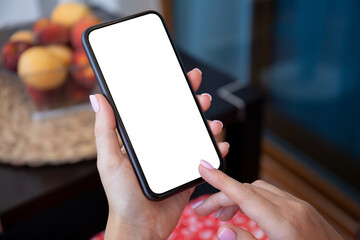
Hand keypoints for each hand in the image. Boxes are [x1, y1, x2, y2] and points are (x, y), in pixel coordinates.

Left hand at [90, 68, 229, 238]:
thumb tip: (98, 99)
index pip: (157, 110)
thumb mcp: (109, 160)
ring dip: (207, 125)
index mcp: (143, 140)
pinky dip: (215, 151)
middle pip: (179, 119)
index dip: (170, 92)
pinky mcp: (187, 174)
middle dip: (192, 104)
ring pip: (195, 136)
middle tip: (200, 95)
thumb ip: (105, 130)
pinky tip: (220, 145)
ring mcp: (175, 160)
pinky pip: (204, 158)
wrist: (140, 227)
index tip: (180, 77)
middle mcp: (160, 147)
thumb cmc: (121, 196)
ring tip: (212, 123)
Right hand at [193, 160, 342, 239]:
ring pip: (259, 189)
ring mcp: (300, 206)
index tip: (203, 167)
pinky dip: (253, 199)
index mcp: (285, 224)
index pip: (245, 194)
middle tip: (202, 210)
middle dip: (222, 196)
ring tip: (222, 215)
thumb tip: (222, 230)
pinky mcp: (304, 208)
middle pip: (248, 190)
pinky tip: (246, 212)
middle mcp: (293, 208)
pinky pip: (272, 195)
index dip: (220, 180)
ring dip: (237, 197)